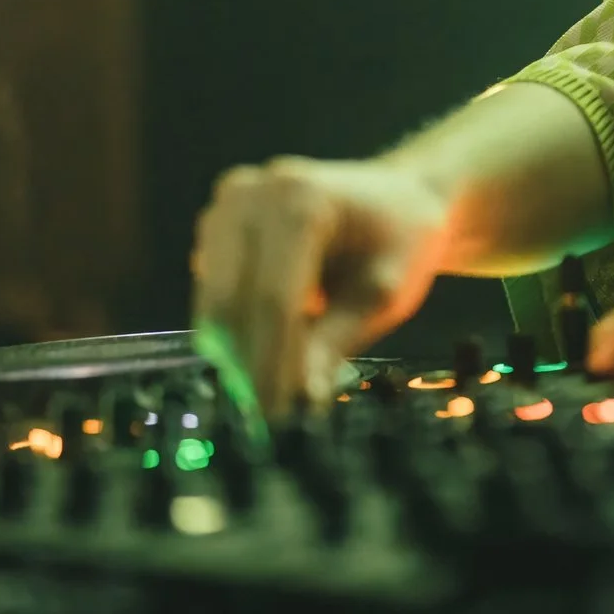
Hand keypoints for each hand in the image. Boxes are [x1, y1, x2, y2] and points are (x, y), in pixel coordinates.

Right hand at [191, 155, 450, 414]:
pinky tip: (266, 362)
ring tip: (274, 397)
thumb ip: (335, 342)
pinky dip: (236, 335)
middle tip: (274, 420)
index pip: (275, 298)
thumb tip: (299, 400)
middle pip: (234, 302)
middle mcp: (251, 193)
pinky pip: (215, 296)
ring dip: (239, 356)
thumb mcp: (382, 293)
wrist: (394, 199)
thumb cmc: (399, 240)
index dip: (273, 363)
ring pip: (216, 304)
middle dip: (252, 366)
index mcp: (301, 199)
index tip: (279, 418)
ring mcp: (226, 207)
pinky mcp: (214, 229)